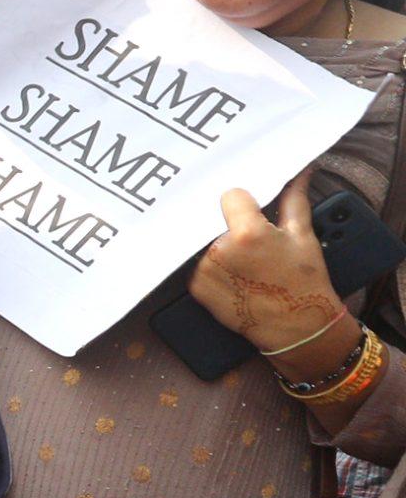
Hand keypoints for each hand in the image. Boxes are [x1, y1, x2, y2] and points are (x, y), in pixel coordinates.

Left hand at [190, 178, 345, 354]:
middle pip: (217, 220)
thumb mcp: (303, 236)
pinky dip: (214, 264)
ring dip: (222, 245)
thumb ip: (294, 200)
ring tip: (244, 259)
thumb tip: (300, 172)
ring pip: (207, 242)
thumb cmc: (302, 281)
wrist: (293, 325)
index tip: (251, 210)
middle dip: (231, 224)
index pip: (230, 196)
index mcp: (247, 233)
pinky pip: (200, 264)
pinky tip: (234, 273)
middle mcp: (220, 251)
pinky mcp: (196, 287)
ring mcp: (204, 270)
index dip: (243, 202)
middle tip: (250, 239)